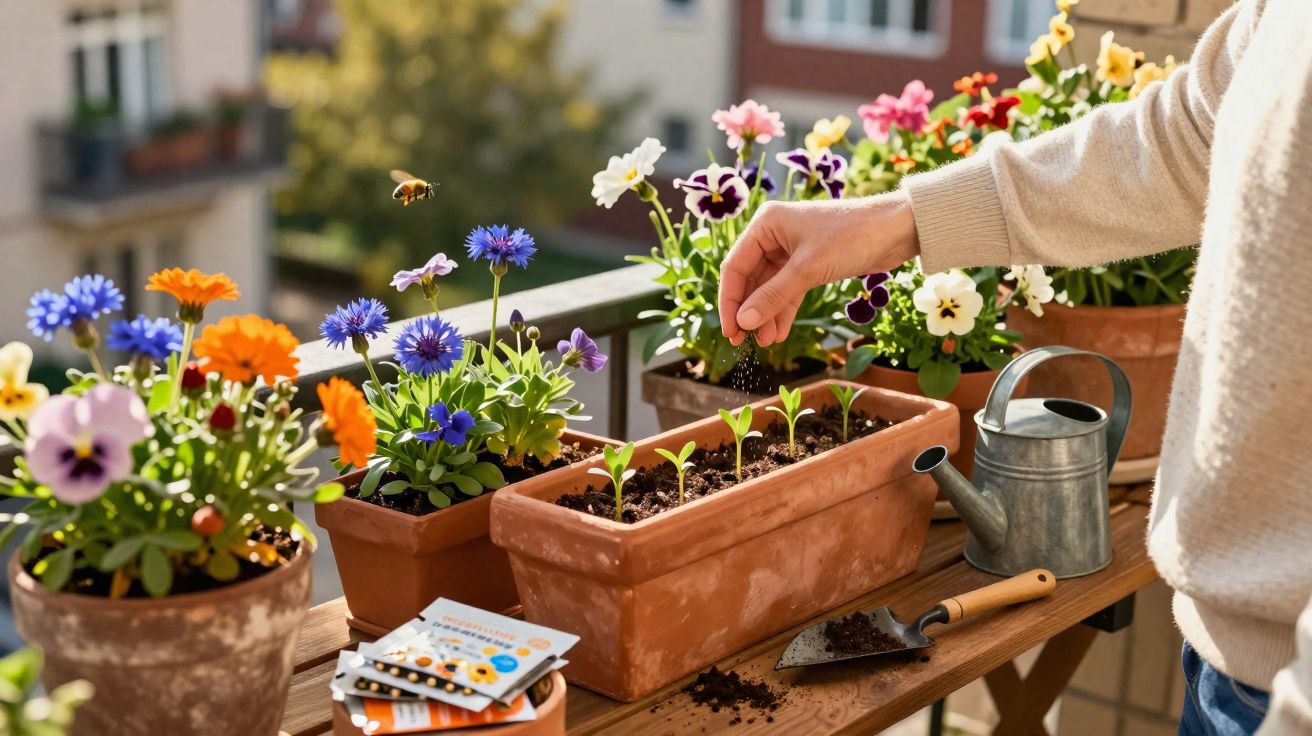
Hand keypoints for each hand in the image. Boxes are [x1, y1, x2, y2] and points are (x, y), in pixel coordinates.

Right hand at [718, 192, 919, 345]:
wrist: (898, 229)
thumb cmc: (852, 236)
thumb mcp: (808, 269)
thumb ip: (773, 296)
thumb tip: (745, 323)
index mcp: (766, 224)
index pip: (735, 267)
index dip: (730, 302)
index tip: (731, 332)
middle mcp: (774, 234)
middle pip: (750, 279)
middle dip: (749, 311)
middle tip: (744, 341)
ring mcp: (791, 249)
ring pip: (770, 287)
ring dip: (767, 314)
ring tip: (766, 342)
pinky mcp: (810, 263)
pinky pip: (789, 290)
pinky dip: (784, 310)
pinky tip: (780, 332)